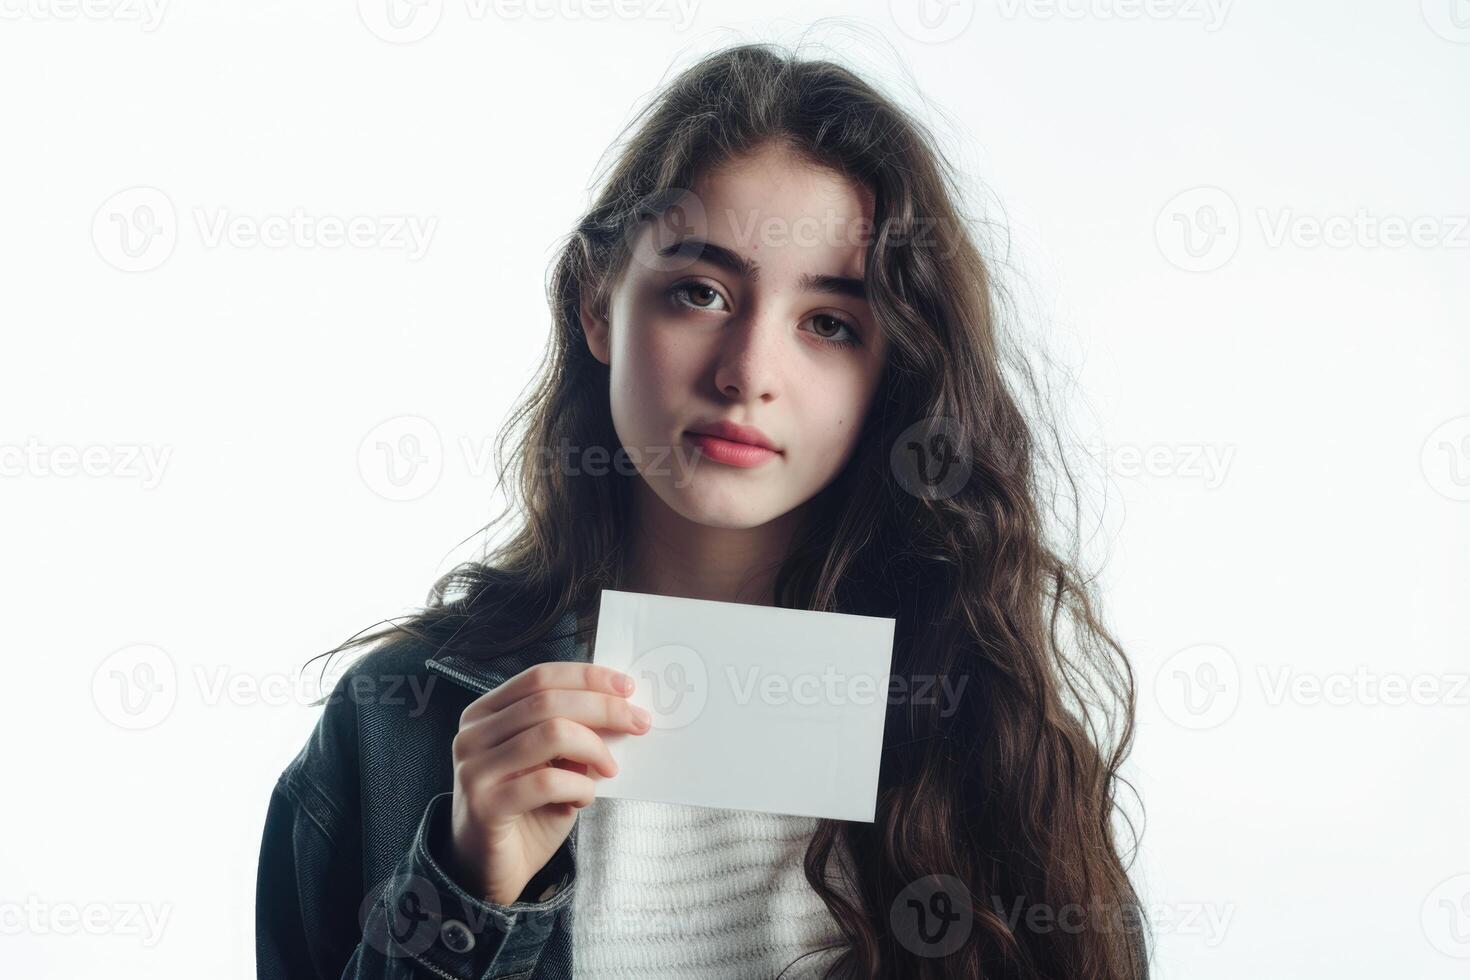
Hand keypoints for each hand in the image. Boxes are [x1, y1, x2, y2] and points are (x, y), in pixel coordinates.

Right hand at [446, 661, 650, 905]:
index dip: (587, 677)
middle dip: (603, 708)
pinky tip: (585, 798)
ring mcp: (474, 768)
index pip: (540, 677)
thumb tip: (621, 709)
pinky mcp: (484, 804)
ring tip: (610, 768)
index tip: (627, 687)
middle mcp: (472, 734)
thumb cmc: (526, 810)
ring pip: (550, 733)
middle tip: (638, 722)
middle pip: (548, 701)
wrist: (489, 868)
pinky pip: (547, 781)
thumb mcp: (552, 762)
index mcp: (485, 713)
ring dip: (594, 748)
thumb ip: (573, 732)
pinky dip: (579, 787)